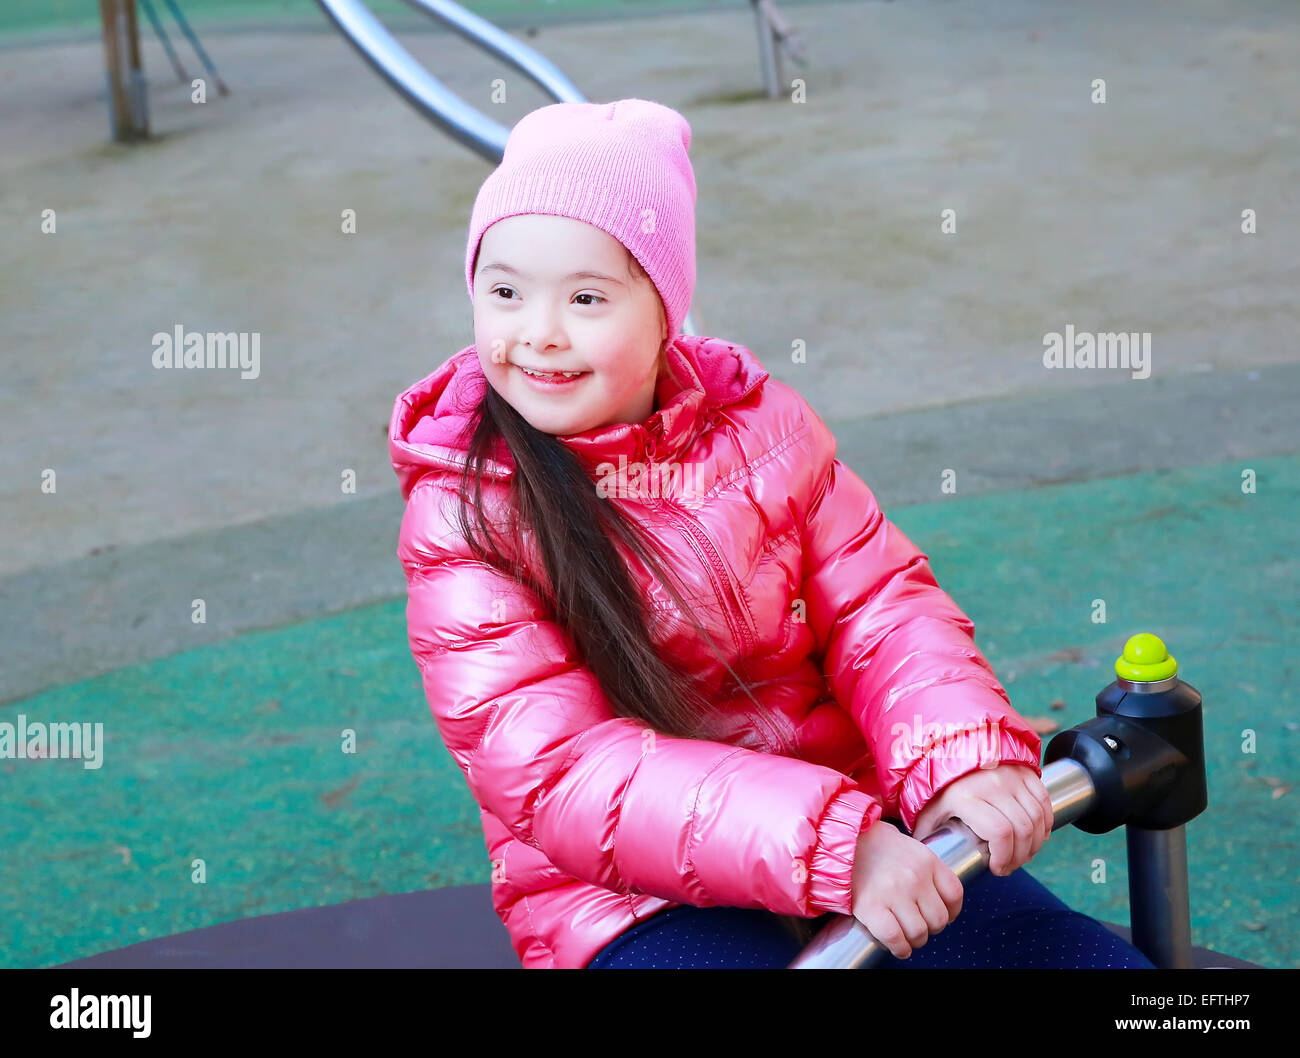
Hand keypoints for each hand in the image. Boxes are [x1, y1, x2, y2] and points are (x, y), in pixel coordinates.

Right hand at [850, 821, 963, 959]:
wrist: (841, 839)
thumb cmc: (874, 843)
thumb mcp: (909, 847)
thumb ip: (926, 870)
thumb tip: (939, 902)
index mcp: (926, 860)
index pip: (954, 895)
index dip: (952, 911)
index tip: (944, 915)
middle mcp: (914, 877)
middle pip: (939, 919)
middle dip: (930, 928)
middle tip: (918, 925)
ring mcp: (893, 892)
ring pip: (919, 933)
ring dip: (914, 940)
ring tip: (906, 935)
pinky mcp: (871, 906)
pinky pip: (895, 938)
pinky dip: (899, 948)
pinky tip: (897, 946)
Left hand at [908, 763, 1052, 876]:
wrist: (952, 750)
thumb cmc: (939, 786)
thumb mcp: (929, 810)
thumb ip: (931, 836)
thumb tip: (933, 862)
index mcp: (966, 796)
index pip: (1000, 832)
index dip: (1004, 857)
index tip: (998, 869)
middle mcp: (992, 784)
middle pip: (1021, 829)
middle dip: (1020, 856)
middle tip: (1010, 866)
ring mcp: (1011, 775)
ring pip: (1036, 818)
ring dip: (1034, 843)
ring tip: (1022, 854)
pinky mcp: (1024, 771)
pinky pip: (1044, 802)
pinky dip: (1045, 824)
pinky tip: (1035, 836)